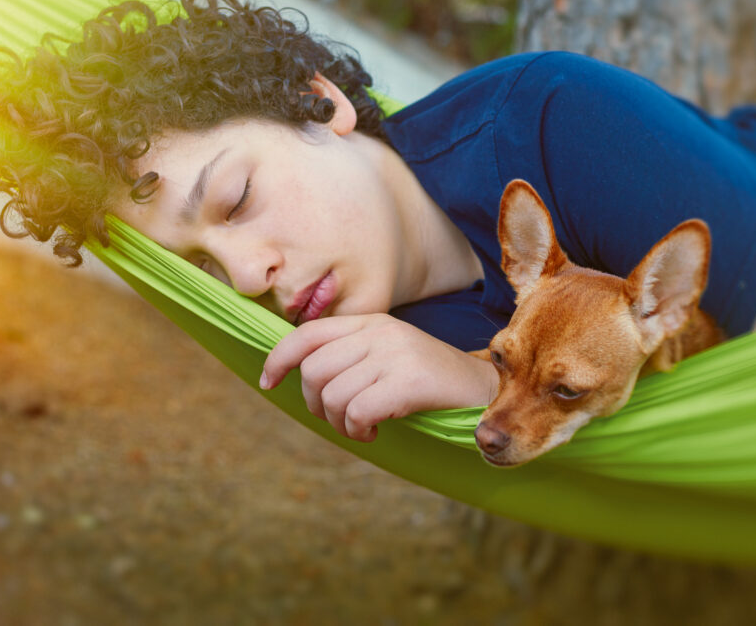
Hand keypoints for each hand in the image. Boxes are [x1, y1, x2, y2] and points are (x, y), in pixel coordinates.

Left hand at [259, 314, 498, 441]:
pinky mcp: (410, 381)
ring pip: (332, 394)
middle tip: (337, 418)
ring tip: (360, 426)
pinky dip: (356, 430)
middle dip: (313, 403)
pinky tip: (373, 432)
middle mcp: (380, 332)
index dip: (279, 358)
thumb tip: (301, 378)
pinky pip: (357, 411)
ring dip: (338, 423)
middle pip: (313, 369)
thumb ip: (351, 357)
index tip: (269, 382)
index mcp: (371, 322)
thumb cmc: (429, 382)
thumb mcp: (388, 356)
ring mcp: (395, 354)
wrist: (486, 391)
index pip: (307, 333)